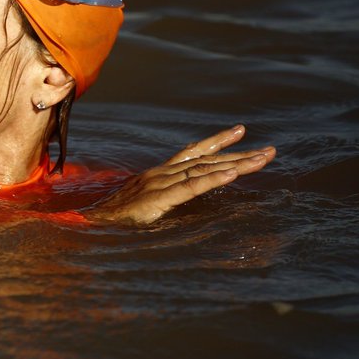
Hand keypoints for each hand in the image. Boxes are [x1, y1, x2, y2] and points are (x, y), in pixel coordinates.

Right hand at [85, 125, 275, 224]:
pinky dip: (214, 179)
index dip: (217, 143)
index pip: (192, 154)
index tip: (241, 134)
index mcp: (158, 175)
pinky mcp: (158, 200)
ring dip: (237, 164)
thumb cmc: (115, 220)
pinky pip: (191, 187)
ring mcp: (159, 184)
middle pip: (205, 159)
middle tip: (270, 150)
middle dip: (239, 153)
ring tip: (262, 160)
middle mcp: (161, 174)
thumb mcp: (144, 207)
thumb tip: (182, 204)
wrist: (89, 224)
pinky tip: (233, 174)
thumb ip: (162, 201)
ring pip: (204, 169)